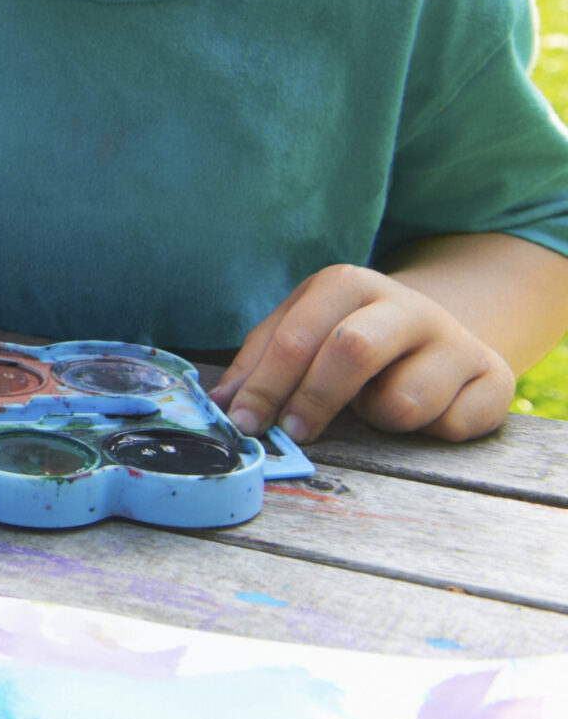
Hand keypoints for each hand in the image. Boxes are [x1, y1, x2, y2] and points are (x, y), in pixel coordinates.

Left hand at [208, 264, 516, 443]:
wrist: (440, 334)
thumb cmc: (352, 339)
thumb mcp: (302, 333)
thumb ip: (260, 363)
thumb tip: (224, 403)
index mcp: (348, 285)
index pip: (297, 336)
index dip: (266, 384)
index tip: (246, 423)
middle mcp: (405, 303)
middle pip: (351, 351)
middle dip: (315, 400)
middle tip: (296, 433)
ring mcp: (454, 339)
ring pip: (405, 401)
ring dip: (381, 419)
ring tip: (379, 404)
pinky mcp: (494, 377)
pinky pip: (453, 425)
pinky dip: (433, 431)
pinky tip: (430, 412)